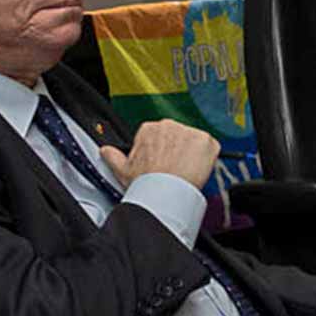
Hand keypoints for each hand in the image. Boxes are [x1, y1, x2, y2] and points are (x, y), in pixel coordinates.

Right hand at [99, 119, 220, 191]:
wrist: (166, 189)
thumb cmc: (147, 181)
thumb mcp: (122, 169)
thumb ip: (112, 156)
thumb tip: (105, 151)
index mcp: (149, 129)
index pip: (161, 137)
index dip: (163, 152)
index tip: (164, 163)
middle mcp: (170, 126)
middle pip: (179, 138)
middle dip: (178, 152)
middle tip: (175, 169)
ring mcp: (189, 132)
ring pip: (194, 143)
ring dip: (193, 155)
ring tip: (185, 172)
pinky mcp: (207, 140)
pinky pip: (211, 148)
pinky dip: (208, 159)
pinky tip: (198, 170)